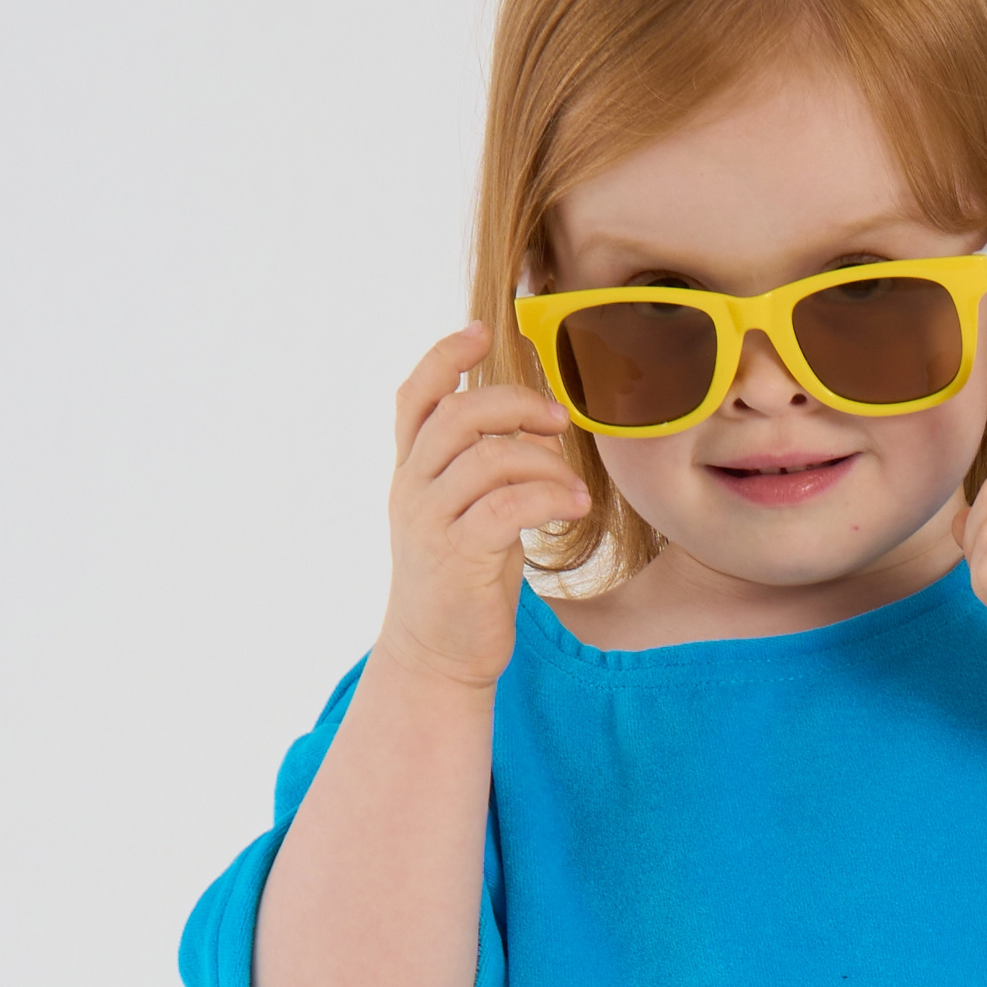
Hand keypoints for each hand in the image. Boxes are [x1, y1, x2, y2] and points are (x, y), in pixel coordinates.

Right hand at [376, 326, 593, 693]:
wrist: (438, 656)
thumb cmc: (464, 582)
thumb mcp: (470, 514)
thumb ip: (489, 468)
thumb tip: (537, 423)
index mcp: (410, 472)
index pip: (414, 396)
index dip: (444, 357)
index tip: (480, 331)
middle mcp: (411, 489)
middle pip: (458, 415)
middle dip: (516, 404)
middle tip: (561, 420)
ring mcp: (430, 522)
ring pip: (487, 458)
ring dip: (544, 462)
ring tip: (575, 487)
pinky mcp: (459, 557)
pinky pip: (507, 505)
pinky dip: (547, 497)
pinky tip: (572, 506)